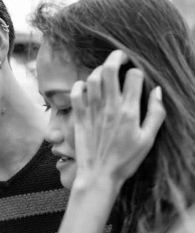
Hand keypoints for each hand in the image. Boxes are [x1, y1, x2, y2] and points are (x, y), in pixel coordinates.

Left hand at [70, 50, 165, 188]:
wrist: (99, 175)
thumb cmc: (126, 160)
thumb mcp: (148, 139)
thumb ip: (155, 113)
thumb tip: (157, 91)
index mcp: (129, 111)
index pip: (134, 76)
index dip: (137, 71)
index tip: (137, 76)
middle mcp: (109, 107)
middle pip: (110, 69)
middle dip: (116, 57)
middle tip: (120, 58)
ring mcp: (92, 111)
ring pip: (93, 78)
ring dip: (100, 71)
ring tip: (105, 74)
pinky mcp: (79, 117)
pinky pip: (76, 93)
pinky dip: (80, 85)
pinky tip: (87, 88)